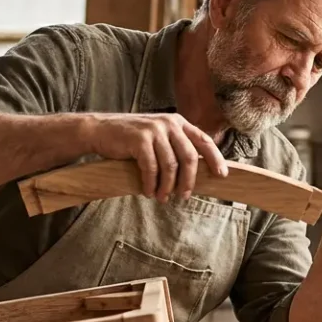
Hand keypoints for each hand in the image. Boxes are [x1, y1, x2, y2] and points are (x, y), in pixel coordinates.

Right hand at [81, 113, 228, 201]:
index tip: (222, 175)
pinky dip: (151, 183)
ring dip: (167, 186)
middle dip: (189, 180)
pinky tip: (148, 192)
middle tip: (184, 196)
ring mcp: (155, 130)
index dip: (215, 159)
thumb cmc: (131, 139)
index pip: (204, 141)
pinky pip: (151, 168)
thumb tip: (196, 171)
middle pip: (190, 157)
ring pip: (171, 165)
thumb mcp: (158, 137)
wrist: (100, 130)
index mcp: (178, 122)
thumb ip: (175, 146)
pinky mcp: (140, 139)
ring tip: (162, 198)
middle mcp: (169, 124)